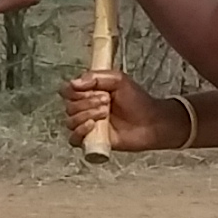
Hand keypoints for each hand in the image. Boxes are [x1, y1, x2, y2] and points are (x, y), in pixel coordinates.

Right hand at [61, 69, 183, 152]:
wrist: (150, 121)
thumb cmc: (136, 101)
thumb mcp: (118, 80)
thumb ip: (96, 77)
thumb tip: (73, 83)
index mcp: (88, 93)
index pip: (67, 91)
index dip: (74, 91)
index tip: (90, 89)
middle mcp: (84, 109)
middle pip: (69, 106)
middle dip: (86, 102)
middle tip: (106, 101)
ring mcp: (87, 126)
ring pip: (70, 121)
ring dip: (86, 114)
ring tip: (105, 112)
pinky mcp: (91, 141)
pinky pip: (73, 139)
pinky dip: (80, 131)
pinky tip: (92, 125)